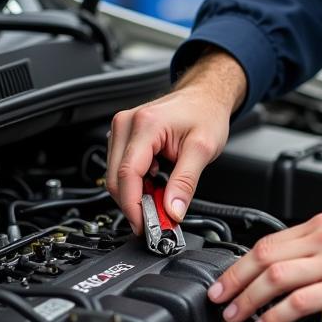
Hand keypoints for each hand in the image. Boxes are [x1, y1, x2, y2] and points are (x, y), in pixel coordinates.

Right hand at [106, 49, 246, 232]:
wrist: (206, 96)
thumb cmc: (205, 113)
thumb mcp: (203, 149)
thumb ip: (186, 182)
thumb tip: (172, 211)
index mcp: (145, 124)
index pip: (127, 173)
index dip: (133, 205)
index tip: (144, 225)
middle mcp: (127, 123)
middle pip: (116, 178)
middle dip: (134, 203)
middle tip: (157, 220)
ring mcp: (122, 128)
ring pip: (116, 175)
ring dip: (136, 193)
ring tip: (161, 198)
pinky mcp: (124, 135)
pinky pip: (121, 167)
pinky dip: (136, 183)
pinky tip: (154, 184)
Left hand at [208, 213, 321, 321]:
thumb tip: (295, 269)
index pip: (270, 240)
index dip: (241, 263)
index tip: (226, 279)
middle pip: (264, 255)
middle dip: (234, 280)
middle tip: (219, 300)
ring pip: (275, 277)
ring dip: (248, 299)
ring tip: (236, 316)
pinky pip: (299, 302)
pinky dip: (275, 315)